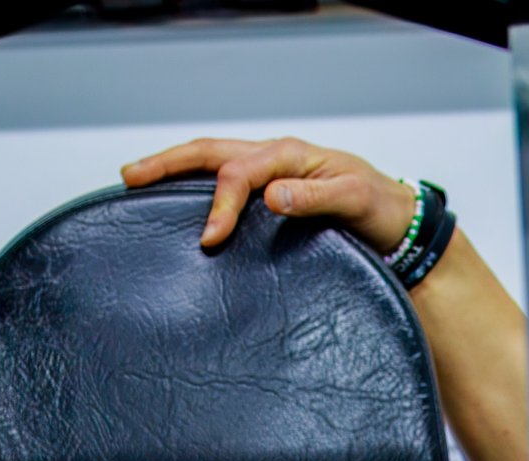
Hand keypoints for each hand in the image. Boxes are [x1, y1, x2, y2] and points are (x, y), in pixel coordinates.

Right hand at [120, 137, 417, 254]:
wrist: (398, 225)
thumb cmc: (381, 209)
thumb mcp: (355, 200)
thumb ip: (315, 198)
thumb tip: (270, 197)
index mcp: (291, 157)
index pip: (240, 172)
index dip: (220, 204)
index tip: (209, 239)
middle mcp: (275, 162)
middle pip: (211, 153)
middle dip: (168, 163)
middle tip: (130, 175)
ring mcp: (268, 178)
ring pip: (212, 164)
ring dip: (174, 171)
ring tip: (137, 181)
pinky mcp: (268, 198)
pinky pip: (223, 185)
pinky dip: (193, 189)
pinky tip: (175, 204)